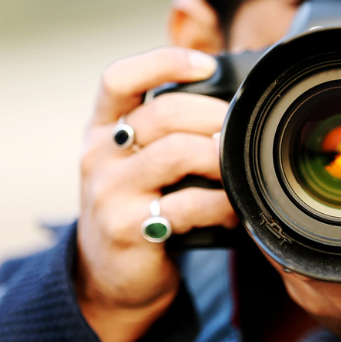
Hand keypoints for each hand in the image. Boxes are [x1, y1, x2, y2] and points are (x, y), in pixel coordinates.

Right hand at [76, 47, 238, 341]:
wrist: (109, 279)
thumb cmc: (138, 207)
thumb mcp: (139, 160)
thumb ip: (170, 125)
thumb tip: (230, 82)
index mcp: (101, 128)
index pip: (118, 78)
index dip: (162, 62)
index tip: (206, 66)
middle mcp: (98, 155)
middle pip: (162, 113)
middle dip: (214, 116)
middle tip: (242, 131)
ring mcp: (109, 192)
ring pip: (177, 153)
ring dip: (221, 158)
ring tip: (239, 170)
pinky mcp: (127, 230)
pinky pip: (187, 204)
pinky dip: (221, 204)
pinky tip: (233, 210)